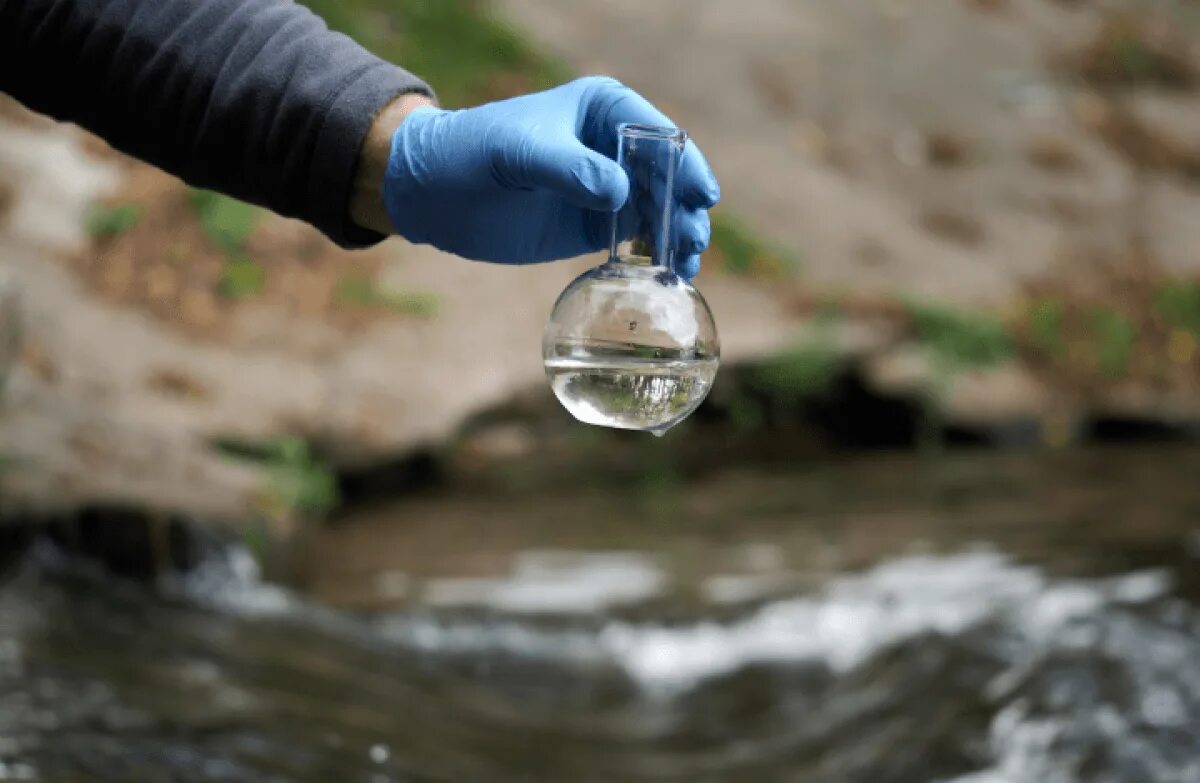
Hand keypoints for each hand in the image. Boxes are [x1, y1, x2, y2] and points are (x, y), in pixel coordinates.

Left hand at [378, 77, 719, 279]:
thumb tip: (621, 192)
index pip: (658, 134)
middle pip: (669, 176)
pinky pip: (637, 240)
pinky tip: (672, 276)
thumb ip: (569, 168)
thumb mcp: (517, 154)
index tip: (699, 195)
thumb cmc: (470, 153)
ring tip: (688, 264)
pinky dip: (657, 257)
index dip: (684, 163)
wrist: (432, 193)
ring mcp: (607, 188)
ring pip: (660, 210)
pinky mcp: (594, 226)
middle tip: (693, 239)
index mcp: (601, 109)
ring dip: (679, 235)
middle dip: (687, 206)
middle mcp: (613, 147)